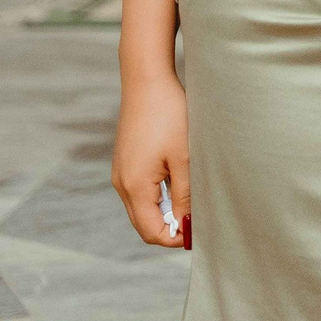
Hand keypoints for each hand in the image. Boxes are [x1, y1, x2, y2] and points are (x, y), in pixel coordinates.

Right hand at [112, 70, 190, 247]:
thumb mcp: (184, 158)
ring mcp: (121, 173)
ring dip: (166, 211)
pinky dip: (159, 196)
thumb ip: (185, 195)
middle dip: (170, 228)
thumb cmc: (169, 117)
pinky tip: (180, 182)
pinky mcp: (125, 162)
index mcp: (135, 187)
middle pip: (144, 224)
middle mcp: (122, 184)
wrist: (147, 82)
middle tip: (199, 219)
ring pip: (142, 208)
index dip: (175, 238)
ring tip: (193, 199)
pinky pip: (140, 191)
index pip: (151, 232)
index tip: (199, 232)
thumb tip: (187, 225)